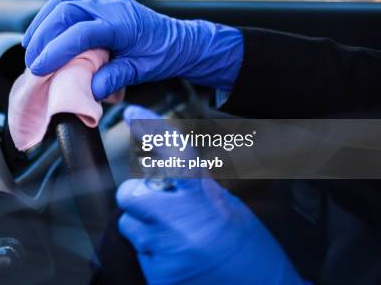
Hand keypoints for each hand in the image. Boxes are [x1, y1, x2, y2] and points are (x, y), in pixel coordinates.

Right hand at [23, 0, 242, 99]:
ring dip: (43, 20)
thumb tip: (89, 89)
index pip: (81, 32)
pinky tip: (44, 28)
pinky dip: (52, 12)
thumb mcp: (140, 71)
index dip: (57, 50)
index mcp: (123, 23)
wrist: (177, 39)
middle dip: (44, 36)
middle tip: (32, 61)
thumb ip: (115, 78)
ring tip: (31, 45)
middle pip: (67, 10)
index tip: (40, 68)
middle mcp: (112, 4)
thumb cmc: (160, 55)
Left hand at [117, 105, 307, 284]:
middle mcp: (182, 225)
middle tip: (156, 203)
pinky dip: (152, 253)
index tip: (133, 112)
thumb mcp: (229, 209)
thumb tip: (167, 171)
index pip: (174, 155)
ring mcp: (168, 254)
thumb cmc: (251, 251)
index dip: (152, 129)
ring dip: (145, 228)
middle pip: (130, 194)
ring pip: (130, 226)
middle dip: (137, 195)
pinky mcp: (160, 278)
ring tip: (175, 239)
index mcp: (205, 202)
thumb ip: (196, 189)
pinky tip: (178, 259)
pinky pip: (139, 254)